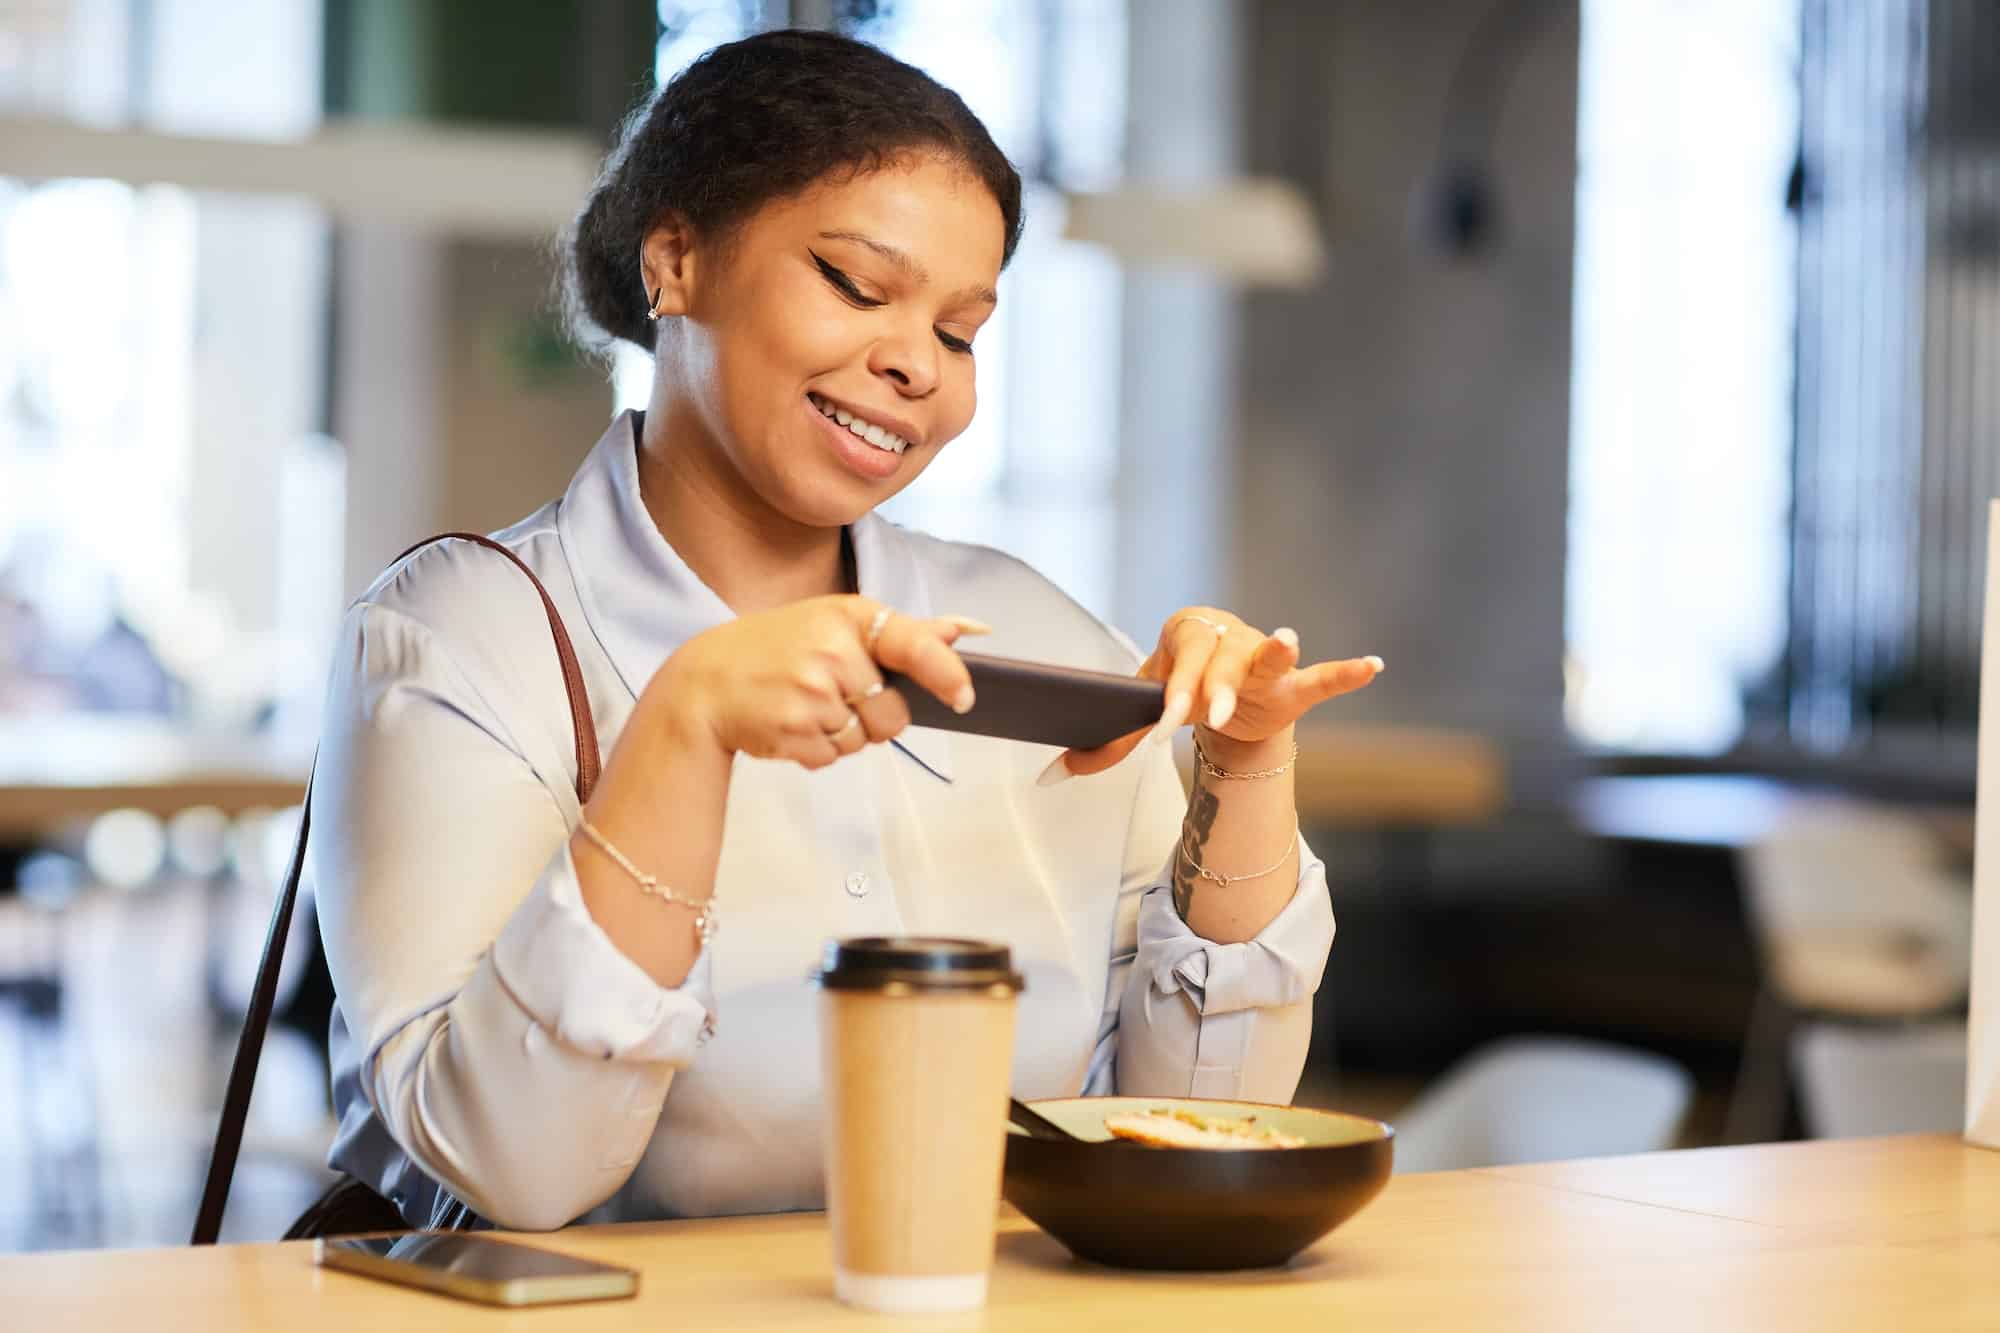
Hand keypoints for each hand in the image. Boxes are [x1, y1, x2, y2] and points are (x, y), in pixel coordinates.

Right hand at [649, 595, 987, 767]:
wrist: (702, 682)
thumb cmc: (776, 648)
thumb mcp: (835, 622)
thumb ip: (905, 632)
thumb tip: (969, 630)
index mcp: (848, 616)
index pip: (914, 645)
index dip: (947, 674)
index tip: (965, 698)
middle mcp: (832, 652)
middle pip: (895, 714)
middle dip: (876, 717)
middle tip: (834, 694)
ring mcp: (812, 693)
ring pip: (864, 740)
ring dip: (843, 734)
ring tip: (805, 705)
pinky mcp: (794, 731)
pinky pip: (834, 757)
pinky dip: (819, 749)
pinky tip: (790, 723)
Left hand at [1051, 609, 1380, 779]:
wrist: (1217, 684)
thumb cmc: (1177, 688)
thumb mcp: (1144, 713)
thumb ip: (1105, 744)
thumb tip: (1050, 776)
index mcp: (1184, 638)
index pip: (1176, 672)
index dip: (1170, 700)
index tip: (1162, 730)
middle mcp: (1226, 641)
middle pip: (1220, 665)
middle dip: (1213, 691)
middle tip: (1207, 716)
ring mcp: (1262, 660)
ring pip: (1267, 659)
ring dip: (1275, 656)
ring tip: (1286, 641)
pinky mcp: (1293, 685)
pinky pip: (1320, 678)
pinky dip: (1345, 673)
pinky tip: (1372, 666)